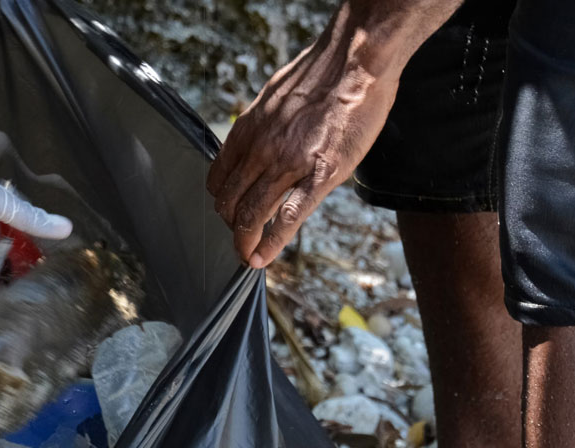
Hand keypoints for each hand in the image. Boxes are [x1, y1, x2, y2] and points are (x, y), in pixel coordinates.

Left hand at [206, 35, 398, 267]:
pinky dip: (271, 243)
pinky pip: (289, 218)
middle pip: (231, 202)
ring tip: (247, 256)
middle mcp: (260, 150)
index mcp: (247, 131)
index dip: (220, 203)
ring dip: (245, 241)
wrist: (355, 62)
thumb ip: (260, 127)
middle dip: (231, 228)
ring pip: (253, 214)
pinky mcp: (320, 175)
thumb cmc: (321, 76)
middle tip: (238, 242)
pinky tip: (263, 258)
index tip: (226, 214)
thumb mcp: (273, 99)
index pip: (219, 179)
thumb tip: (253, 141)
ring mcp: (288, 164)